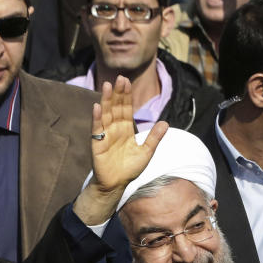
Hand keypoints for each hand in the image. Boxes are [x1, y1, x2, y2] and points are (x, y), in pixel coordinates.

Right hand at [74, 76, 167, 225]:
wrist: (116, 184)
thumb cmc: (130, 169)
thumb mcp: (146, 152)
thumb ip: (154, 138)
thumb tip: (166, 123)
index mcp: (126, 129)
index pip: (126, 108)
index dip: (126, 95)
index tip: (127, 81)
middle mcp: (114, 129)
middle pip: (116, 107)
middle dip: (117, 93)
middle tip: (120, 78)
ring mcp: (105, 135)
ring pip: (106, 114)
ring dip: (106, 100)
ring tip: (106, 86)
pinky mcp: (97, 144)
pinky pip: (97, 129)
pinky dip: (97, 118)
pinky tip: (97, 107)